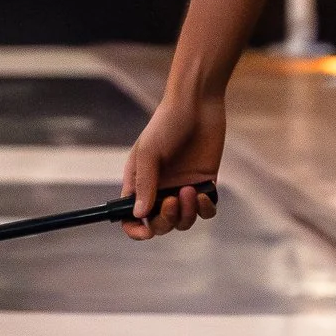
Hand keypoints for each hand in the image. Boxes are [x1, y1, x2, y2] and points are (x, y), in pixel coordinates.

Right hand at [121, 86, 223, 237]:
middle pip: (159, 224)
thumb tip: (139, 214)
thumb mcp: (149, 152)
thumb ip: (145, 184)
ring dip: (187, 214)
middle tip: (172, 201)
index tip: (146, 230)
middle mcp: (160, 189)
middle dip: (166, 220)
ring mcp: (182, 188)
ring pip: (183, 221)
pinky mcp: (205, 184)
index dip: (135, 228)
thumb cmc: (166, 123)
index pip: (131, 215)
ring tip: (190, 190)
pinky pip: (204, 211)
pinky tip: (203, 194)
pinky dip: (204, 209)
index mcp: (140, 182)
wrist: (197, 105)